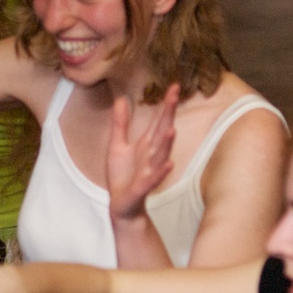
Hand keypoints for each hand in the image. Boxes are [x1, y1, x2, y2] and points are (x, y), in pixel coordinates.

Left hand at [106, 84, 178, 222]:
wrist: (122, 206)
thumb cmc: (122, 176)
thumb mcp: (117, 145)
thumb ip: (120, 124)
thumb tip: (121, 100)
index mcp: (147, 145)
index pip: (159, 121)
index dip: (166, 104)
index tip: (173, 86)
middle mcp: (152, 156)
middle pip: (162, 131)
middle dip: (168, 114)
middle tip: (175, 94)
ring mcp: (149, 171)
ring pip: (160, 155)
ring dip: (166, 142)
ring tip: (172, 128)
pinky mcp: (143, 187)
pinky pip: (153, 179)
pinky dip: (161, 172)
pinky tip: (169, 164)